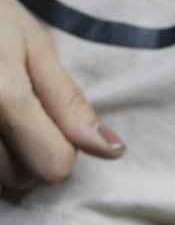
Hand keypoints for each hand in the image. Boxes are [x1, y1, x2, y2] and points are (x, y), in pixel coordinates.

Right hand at [0, 0, 124, 191]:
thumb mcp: (33, 46)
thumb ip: (69, 104)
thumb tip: (113, 151)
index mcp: (1, 93)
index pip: (53, 165)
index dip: (62, 142)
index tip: (46, 110)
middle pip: (20, 178)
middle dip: (26, 150)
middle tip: (12, 103)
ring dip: (1, 155)